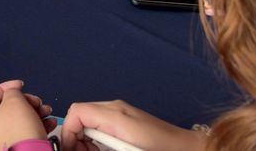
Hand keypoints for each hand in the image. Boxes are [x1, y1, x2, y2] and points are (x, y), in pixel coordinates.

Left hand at [0, 81, 54, 150]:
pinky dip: (38, 125)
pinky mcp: (17, 146)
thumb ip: (12, 91)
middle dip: (26, 101)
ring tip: (46, 111)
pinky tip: (49, 122)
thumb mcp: (15, 100)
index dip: (6, 87)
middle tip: (36, 101)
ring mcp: (3, 139)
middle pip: (8, 107)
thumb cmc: (19, 130)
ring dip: (35, 112)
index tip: (19, 85)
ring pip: (20, 119)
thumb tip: (13, 92)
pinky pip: (27, 131)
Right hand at [60, 100, 202, 150]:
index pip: (76, 113)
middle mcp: (115, 108)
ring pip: (89, 120)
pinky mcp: (127, 120)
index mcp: (114, 114)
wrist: (187, 149)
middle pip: (80, 115)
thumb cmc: (159, 149)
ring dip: (85, 139)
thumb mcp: (122, 148)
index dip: (68, 133)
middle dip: (75, 137)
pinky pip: (101, 124)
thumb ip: (98, 145)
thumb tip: (79, 146)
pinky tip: (105, 150)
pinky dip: (96, 138)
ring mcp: (122, 112)